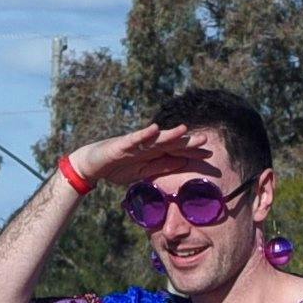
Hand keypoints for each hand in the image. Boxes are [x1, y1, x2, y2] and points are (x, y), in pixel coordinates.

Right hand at [71, 122, 215, 193]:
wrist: (92, 165)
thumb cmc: (118, 168)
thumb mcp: (143, 173)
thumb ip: (161, 167)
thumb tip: (183, 164)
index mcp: (153, 153)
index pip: (176, 152)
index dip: (192, 152)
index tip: (210, 154)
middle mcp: (147, 145)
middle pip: (171, 143)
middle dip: (187, 142)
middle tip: (206, 140)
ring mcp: (135, 143)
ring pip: (156, 138)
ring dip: (170, 134)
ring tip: (185, 129)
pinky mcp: (121, 144)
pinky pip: (135, 138)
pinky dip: (144, 134)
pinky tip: (155, 129)